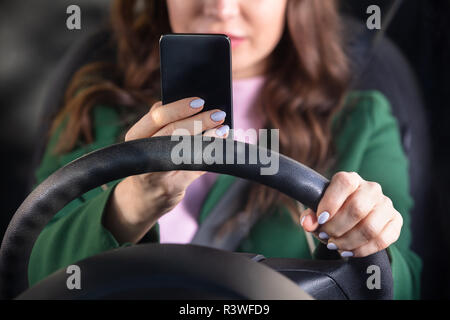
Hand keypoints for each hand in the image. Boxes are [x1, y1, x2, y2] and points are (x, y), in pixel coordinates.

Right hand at [104, 97, 229, 243]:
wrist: (142, 199)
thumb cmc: (152, 161)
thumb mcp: (148, 140)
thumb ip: (165, 123)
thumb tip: (199, 107)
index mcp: (136, 136)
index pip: (156, 117)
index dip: (179, 108)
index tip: (200, 101)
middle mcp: (142, 154)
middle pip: (172, 133)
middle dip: (199, 122)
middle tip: (219, 114)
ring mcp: (156, 173)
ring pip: (184, 151)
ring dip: (208, 139)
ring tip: (224, 130)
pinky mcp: (171, 188)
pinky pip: (194, 169)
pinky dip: (210, 156)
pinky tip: (221, 149)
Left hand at [300, 171, 402, 257]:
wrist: (353, 220)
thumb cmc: (334, 212)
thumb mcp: (318, 212)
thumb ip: (310, 216)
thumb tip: (307, 223)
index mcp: (351, 179)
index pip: (345, 183)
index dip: (331, 202)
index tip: (320, 219)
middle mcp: (371, 189)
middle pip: (357, 208)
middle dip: (337, 227)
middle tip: (325, 236)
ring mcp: (386, 205)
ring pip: (370, 227)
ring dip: (348, 241)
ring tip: (335, 245)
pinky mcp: (395, 222)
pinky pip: (382, 240)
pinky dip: (362, 250)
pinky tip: (349, 251)